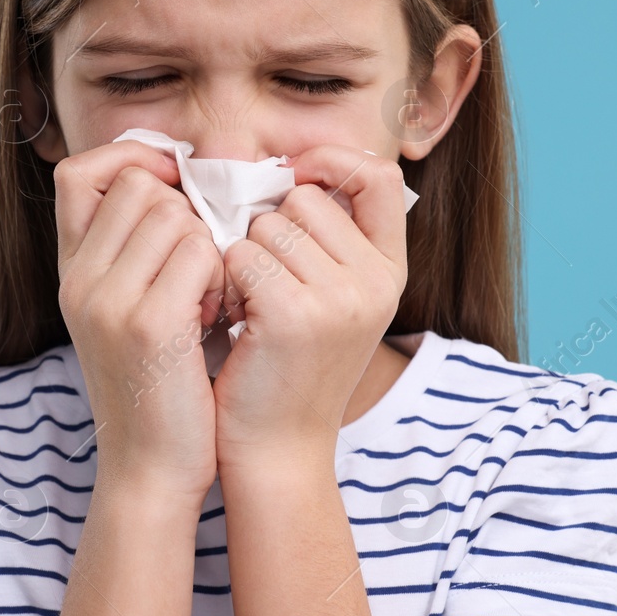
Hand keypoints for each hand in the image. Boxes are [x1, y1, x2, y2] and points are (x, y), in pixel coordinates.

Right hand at [54, 140, 226, 502]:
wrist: (151, 472)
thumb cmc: (158, 389)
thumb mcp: (128, 314)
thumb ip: (136, 253)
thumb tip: (176, 184)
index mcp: (70, 273)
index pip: (81, 172)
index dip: (131, 162)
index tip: (174, 187)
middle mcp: (78, 280)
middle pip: (139, 186)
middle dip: (186, 214)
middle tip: (201, 270)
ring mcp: (108, 300)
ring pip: (175, 214)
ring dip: (208, 247)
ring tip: (209, 299)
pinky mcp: (149, 324)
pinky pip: (201, 252)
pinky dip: (222, 276)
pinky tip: (217, 317)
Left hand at [212, 145, 408, 468]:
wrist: (278, 451)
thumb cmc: (289, 369)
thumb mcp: (334, 302)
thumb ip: (331, 241)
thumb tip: (295, 171)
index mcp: (391, 272)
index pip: (376, 176)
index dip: (331, 163)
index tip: (294, 179)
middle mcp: (376, 282)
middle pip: (304, 200)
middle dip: (270, 232)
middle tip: (266, 288)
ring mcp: (340, 298)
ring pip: (266, 226)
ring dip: (243, 260)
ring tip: (251, 310)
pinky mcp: (293, 314)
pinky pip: (239, 254)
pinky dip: (225, 282)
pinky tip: (236, 322)